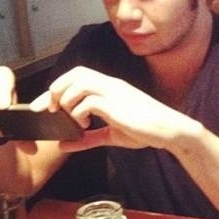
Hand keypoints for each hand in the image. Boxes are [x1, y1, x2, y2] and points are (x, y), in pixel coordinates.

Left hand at [31, 66, 190, 150]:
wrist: (169, 129)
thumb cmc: (145, 130)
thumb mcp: (111, 135)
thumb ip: (87, 138)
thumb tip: (63, 145)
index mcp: (110, 87)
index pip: (78, 76)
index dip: (59, 87)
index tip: (49, 106)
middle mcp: (110, 85)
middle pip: (75, 73)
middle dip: (57, 89)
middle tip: (53, 110)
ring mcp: (114, 92)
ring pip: (78, 83)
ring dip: (67, 100)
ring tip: (71, 117)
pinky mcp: (116, 104)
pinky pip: (88, 101)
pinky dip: (79, 112)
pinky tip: (84, 125)